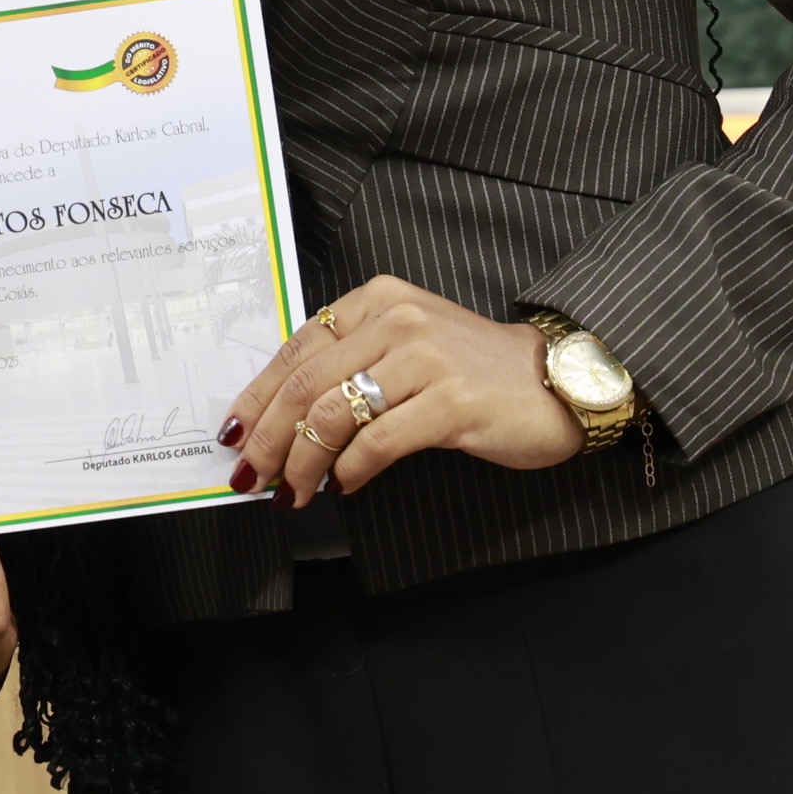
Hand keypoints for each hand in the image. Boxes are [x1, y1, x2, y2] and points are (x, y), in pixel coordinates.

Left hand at [224, 276, 583, 507]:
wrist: (558, 380)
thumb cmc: (476, 371)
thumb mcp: (406, 348)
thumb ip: (351, 366)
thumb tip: (283, 419)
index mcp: (377, 301)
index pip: (294, 350)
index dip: (257, 397)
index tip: (234, 433)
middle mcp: (397, 321)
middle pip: (304, 385)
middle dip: (268, 437)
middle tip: (250, 474)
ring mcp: (426, 359)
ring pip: (333, 414)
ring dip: (303, 462)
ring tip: (292, 491)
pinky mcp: (452, 401)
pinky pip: (378, 441)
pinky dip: (350, 470)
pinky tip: (341, 486)